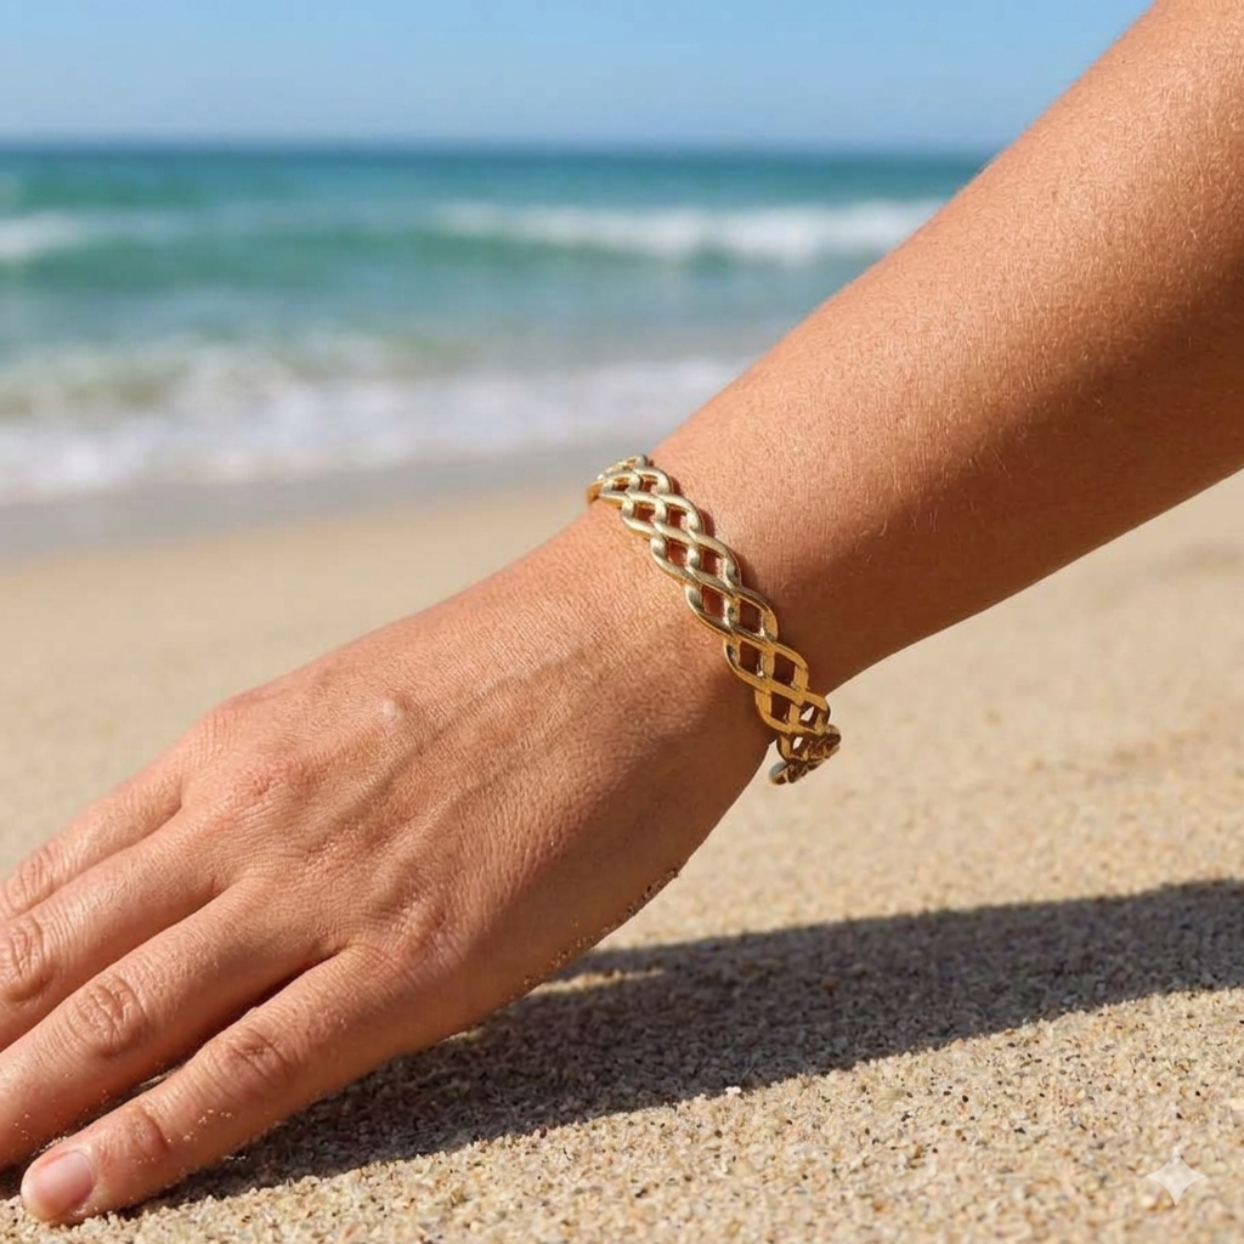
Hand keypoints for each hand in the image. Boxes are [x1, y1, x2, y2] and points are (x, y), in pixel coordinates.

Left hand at [1, 507, 766, 1222]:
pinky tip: (70, 1193)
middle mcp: (246, 816)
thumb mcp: (357, 701)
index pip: (53, 880)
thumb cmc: (523, 661)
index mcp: (233, 748)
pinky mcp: (412, 960)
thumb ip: (275, 782)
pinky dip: (145, 1139)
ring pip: (116, 1015)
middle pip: (50, 954)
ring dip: (15, 1101)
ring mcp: (321, 888)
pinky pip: (248, 1067)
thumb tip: (230, 865)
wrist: (642, 633)